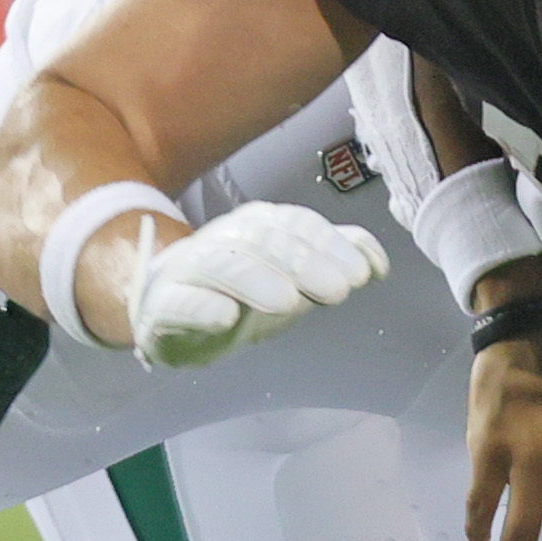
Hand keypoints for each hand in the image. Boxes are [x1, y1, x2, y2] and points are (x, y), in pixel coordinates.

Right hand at [124, 202, 387, 370]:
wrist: (167, 311)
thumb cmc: (240, 291)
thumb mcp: (292, 278)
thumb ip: (333, 263)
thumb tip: (378, 262)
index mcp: (258, 225)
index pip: (295, 223)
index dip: (330, 246)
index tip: (361, 275)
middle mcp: (224, 238)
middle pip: (261, 238)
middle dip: (303, 262)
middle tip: (337, 291)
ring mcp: (190, 270)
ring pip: (220, 262)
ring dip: (256, 278)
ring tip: (288, 302)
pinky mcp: (163, 306)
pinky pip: (179, 301)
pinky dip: (202, 306)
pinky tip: (225, 316)